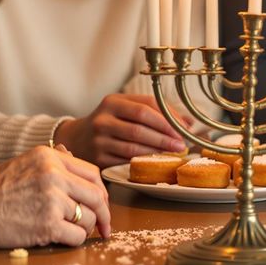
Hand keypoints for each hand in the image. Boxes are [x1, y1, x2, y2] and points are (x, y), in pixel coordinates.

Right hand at [0, 146, 111, 249]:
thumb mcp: (25, 163)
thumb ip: (52, 162)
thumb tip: (74, 156)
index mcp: (50, 157)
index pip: (93, 173)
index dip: (101, 193)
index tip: (102, 206)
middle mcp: (54, 175)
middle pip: (97, 196)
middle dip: (104, 215)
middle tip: (104, 229)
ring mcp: (52, 199)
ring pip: (89, 218)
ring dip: (84, 229)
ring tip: (67, 230)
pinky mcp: (47, 224)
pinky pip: (77, 236)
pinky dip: (74, 241)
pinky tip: (59, 238)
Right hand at [54, 93, 189, 166]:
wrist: (77, 139)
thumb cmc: (110, 122)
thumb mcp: (125, 108)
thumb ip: (153, 110)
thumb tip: (188, 122)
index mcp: (113, 101)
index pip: (145, 106)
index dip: (168, 117)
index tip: (184, 128)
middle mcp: (103, 119)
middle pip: (141, 127)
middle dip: (165, 137)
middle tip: (182, 145)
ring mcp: (99, 140)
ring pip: (134, 146)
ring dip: (157, 151)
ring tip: (173, 153)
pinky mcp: (98, 158)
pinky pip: (126, 161)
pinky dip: (143, 162)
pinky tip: (155, 162)